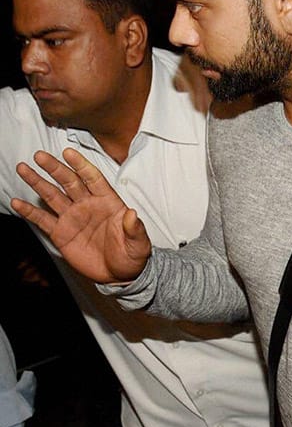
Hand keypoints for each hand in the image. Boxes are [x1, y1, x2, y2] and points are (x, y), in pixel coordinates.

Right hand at [12, 149, 151, 282]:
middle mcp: (87, 205)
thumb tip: (132, 214)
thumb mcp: (139, 243)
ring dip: (38, 182)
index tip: (68, 153)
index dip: (81, 165)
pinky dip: (29, 211)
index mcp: (108, 202)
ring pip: (52, 195)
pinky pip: (43, 220)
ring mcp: (72, 218)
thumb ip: (135, 228)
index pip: (93, 178)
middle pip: (69, 182)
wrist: (119, 274)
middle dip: (55, 168)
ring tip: (24, 168)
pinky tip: (17, 202)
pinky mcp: (61, 233)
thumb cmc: (132, 255)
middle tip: (40, 156)